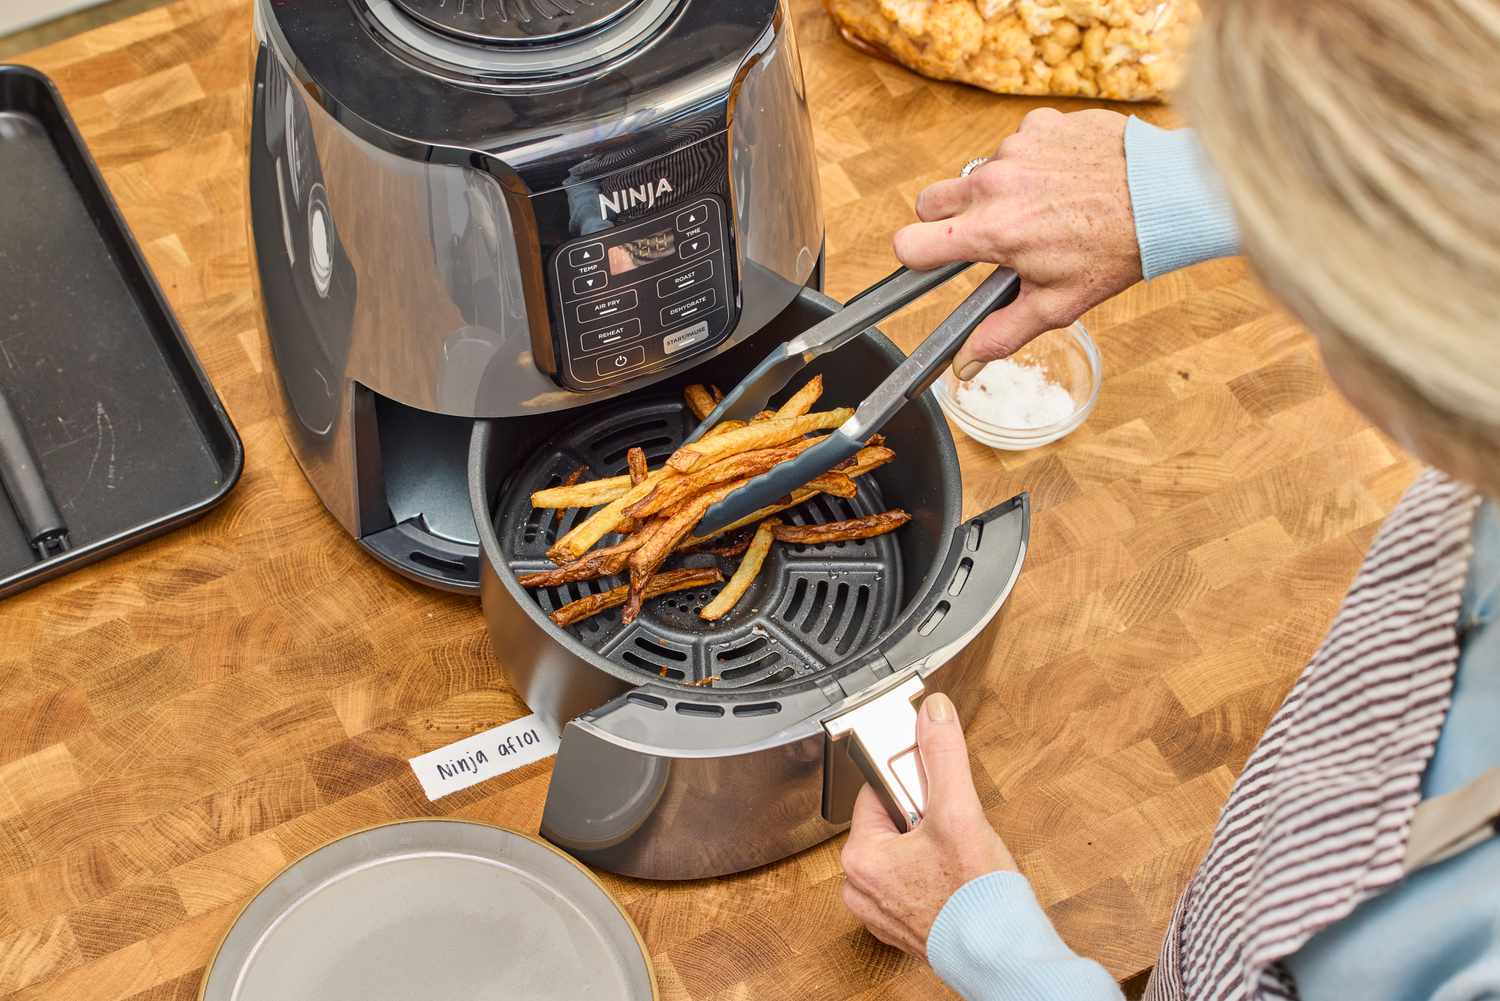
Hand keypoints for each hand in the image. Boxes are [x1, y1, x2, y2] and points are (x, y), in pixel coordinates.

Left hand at [839, 693, 1017, 957]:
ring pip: (905, 854)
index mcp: (859, 858)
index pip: (878, 793)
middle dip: (925, 819)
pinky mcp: (904, 928)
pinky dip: (935, 876)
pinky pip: (913, 884)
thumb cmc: (976, 898)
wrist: (1003, 957)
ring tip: (958, 857)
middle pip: (892, 823)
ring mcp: (881, 912)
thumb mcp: (959, 810)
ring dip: (931, 846)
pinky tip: (957, 879)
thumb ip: (942, 755)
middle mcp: (860, 888)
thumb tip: (933, 713)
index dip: (913, 786)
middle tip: (952, 830)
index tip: (935, 793)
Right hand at [893, 108, 1142, 379]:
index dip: (916, 256)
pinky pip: (1016, 144)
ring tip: (1043, 206)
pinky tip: (1063, 178)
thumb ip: (1002, 334)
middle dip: (946, 220)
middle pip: (930, 201)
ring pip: (977, 173)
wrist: (1165, 195)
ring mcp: (1015, 147)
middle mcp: (994, 184)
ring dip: (997, 191)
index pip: (910, 242)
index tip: (932, 260)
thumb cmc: (1115, 251)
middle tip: (987, 236)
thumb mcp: (1058, 304)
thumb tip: (965, 365)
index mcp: (991, 231)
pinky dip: (1031, 161)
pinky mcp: (1039, 123)